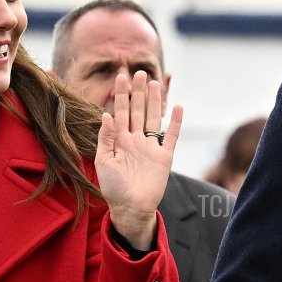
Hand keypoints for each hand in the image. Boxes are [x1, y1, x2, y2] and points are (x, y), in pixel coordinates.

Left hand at [95, 69, 183, 249]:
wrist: (131, 209)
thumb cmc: (113, 189)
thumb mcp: (104, 162)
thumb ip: (105, 139)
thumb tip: (105, 115)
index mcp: (119, 140)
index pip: (119, 112)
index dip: (120, 95)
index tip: (120, 77)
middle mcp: (135, 141)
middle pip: (137, 110)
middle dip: (138, 92)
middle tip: (139, 72)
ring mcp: (150, 148)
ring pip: (153, 118)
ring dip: (154, 101)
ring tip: (155, 83)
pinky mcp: (164, 158)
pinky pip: (171, 137)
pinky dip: (175, 123)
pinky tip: (178, 107)